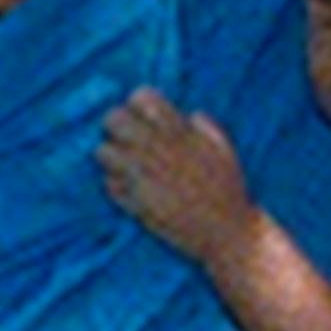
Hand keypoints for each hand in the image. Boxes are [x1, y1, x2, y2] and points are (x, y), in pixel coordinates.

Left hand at [95, 90, 253, 266]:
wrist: (228, 233)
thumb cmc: (228, 190)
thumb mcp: (223, 149)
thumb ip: (205, 127)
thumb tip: (188, 114)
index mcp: (180, 132)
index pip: (141, 97)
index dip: (136, 106)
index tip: (143, 120)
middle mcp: (159, 149)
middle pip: (114, 119)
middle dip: (115, 127)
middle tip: (125, 141)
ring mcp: (145, 176)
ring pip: (103, 151)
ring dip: (111, 158)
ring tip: (124, 168)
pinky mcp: (136, 202)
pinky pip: (109, 184)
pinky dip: (116, 186)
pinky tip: (131, 192)